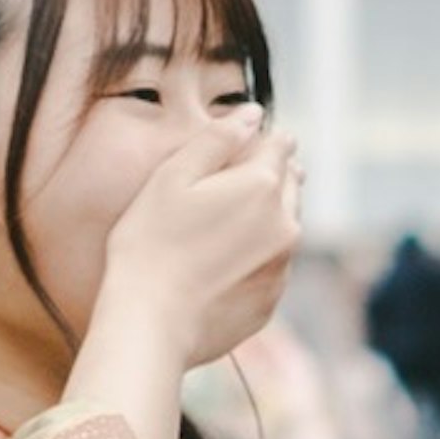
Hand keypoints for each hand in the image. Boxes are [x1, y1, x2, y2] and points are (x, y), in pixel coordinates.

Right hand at [97, 101, 303, 380]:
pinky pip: (272, 264)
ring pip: (285, 225)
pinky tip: (221, 262)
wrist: (150, 324)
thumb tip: (252, 114)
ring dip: (265, 216)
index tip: (242, 142)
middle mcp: (286, 224)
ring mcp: (283, 266)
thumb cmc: (150, 245)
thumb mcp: (172, 177)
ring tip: (223, 223)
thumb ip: (217, 139)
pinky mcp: (272, 300)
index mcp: (262, 185)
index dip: (260, 137)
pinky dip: (256, 256)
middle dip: (268, 175)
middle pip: (290, 183)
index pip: (280, 144)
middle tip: (229, 182)